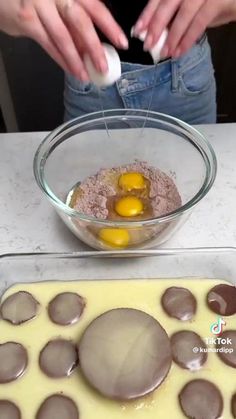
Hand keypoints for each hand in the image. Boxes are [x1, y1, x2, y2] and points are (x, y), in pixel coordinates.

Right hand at [0, 0, 127, 79]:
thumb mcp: (58, 2)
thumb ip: (74, 19)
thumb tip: (92, 44)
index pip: (95, 6)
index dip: (110, 26)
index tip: (122, 43)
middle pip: (81, 21)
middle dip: (94, 47)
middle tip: (103, 67)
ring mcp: (40, 4)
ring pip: (63, 36)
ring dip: (76, 60)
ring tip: (85, 76)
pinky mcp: (26, 18)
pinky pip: (47, 43)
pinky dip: (61, 59)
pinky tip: (70, 70)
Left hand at [134, 0, 235, 57]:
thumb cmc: (217, 2)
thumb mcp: (194, 6)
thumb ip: (177, 16)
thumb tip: (158, 33)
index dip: (148, 13)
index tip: (138, 30)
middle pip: (169, 2)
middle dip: (156, 25)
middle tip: (148, 44)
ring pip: (184, 13)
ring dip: (172, 35)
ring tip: (165, 52)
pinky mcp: (218, 0)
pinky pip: (199, 22)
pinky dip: (188, 38)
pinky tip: (180, 51)